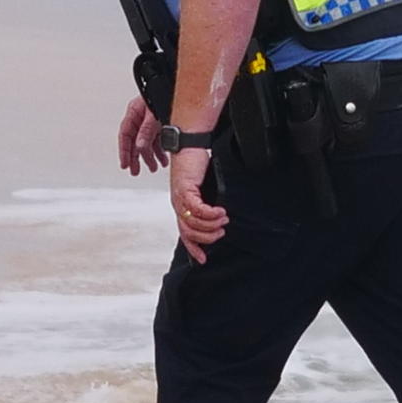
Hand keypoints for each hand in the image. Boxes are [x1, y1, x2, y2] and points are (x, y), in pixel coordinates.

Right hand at [116, 97, 170, 175]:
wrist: (176, 81)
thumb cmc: (165, 90)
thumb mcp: (154, 113)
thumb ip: (146, 130)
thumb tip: (139, 146)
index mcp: (134, 111)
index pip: (125, 135)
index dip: (124, 151)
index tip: (125, 165)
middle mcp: (141, 115)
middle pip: (135, 140)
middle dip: (136, 157)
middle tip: (136, 171)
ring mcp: (151, 118)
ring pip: (147, 140)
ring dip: (150, 155)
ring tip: (155, 167)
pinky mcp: (161, 120)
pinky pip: (157, 137)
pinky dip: (160, 148)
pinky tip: (164, 158)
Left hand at [164, 138, 226, 259]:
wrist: (189, 143)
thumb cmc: (196, 163)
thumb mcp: (203, 187)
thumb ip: (208, 202)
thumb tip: (220, 216)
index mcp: (181, 206)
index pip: (185, 233)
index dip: (193, 248)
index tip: (203, 259)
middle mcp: (178, 204)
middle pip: (189, 232)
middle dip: (206, 237)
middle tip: (221, 233)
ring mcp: (180, 197)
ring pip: (193, 223)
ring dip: (210, 225)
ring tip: (223, 220)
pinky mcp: (185, 188)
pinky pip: (197, 208)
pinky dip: (209, 213)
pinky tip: (220, 212)